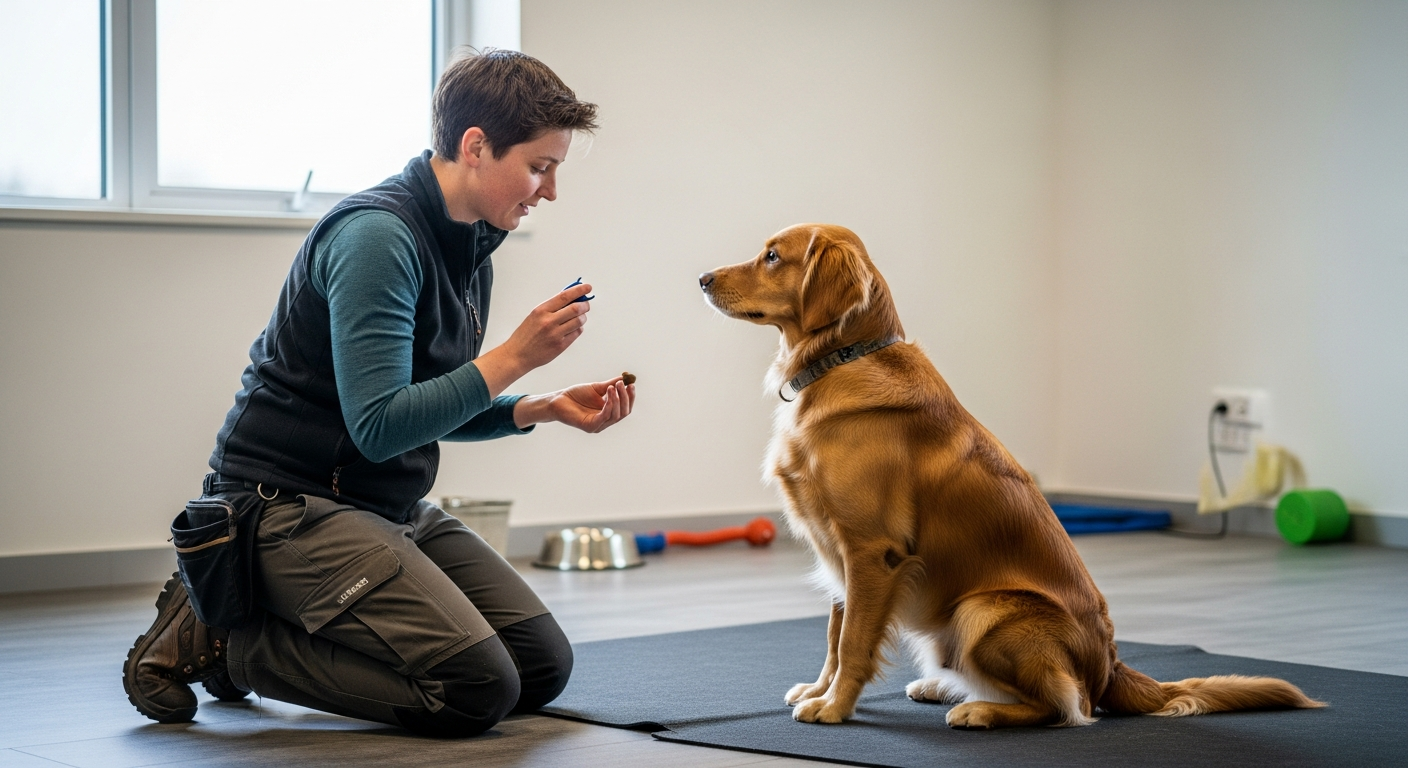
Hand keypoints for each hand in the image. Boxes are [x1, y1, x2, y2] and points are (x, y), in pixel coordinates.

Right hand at [475, 282, 591, 397]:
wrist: (517, 355)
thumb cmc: (525, 335)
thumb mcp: (535, 316)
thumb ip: (551, 308)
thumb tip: (570, 298)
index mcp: (541, 311)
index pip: (564, 296)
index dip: (578, 290)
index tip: (587, 287)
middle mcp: (548, 321)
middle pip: (576, 308)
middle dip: (584, 305)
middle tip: (586, 304)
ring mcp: (555, 334)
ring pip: (579, 321)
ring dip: (583, 317)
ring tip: (580, 317)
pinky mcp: (560, 345)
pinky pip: (576, 333)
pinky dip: (578, 328)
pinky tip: (573, 328)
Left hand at [514, 376, 635, 432]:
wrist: (559, 399)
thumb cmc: (576, 395)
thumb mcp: (597, 388)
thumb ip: (611, 385)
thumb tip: (625, 378)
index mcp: (608, 413)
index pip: (625, 408)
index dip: (630, 397)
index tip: (631, 384)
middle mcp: (605, 421)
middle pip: (624, 413)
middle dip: (626, 398)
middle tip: (623, 384)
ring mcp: (598, 426)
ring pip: (615, 415)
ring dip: (617, 399)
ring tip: (613, 386)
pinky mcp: (590, 427)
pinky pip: (604, 417)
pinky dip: (609, 405)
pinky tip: (608, 394)